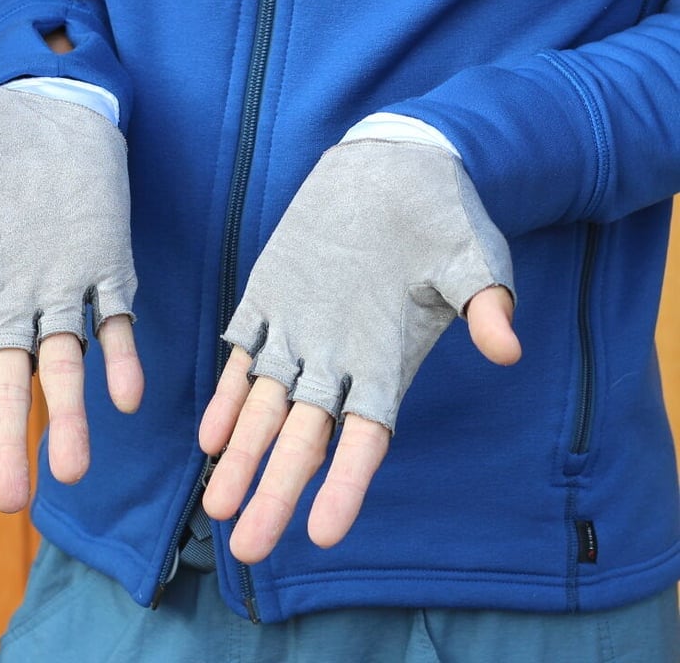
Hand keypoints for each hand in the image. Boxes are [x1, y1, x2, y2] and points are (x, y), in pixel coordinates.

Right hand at [0, 87, 142, 511]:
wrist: (50, 109)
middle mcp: (16, 298)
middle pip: (10, 377)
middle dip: (8, 433)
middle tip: (8, 499)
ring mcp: (65, 285)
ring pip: (66, 359)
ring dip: (70, 411)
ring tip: (72, 469)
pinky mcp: (108, 262)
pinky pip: (118, 316)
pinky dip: (122, 354)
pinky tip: (126, 397)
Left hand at [198, 139, 520, 561]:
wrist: (396, 168)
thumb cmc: (444, 217)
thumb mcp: (473, 258)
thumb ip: (485, 305)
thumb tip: (507, 348)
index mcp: (389, 359)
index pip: (366, 437)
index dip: (345, 484)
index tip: (323, 533)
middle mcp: (340, 359)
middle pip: (304, 439)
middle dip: (276, 490)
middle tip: (246, 548)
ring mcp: (300, 332)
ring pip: (265, 407)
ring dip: (241, 453)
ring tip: (216, 504)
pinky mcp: (269, 298)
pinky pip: (243, 355)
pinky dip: (228, 393)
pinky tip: (209, 433)